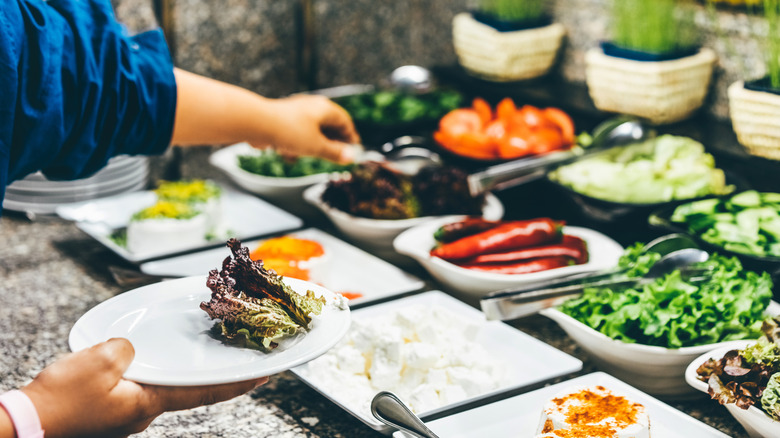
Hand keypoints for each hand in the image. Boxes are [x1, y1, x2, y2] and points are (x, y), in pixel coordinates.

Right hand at [21, 338, 265, 437]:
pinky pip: (136, 387)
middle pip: (186, 388)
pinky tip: (139, 360)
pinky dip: (147, 373)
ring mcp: (126, 414)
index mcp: (149, 403)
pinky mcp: (109, 411)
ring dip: (176, 372)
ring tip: (188, 352)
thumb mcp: (100, 361)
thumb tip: (131, 349)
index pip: (204, 391)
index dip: (237, 383)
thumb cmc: (60, 401)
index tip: (264, 375)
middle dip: (208, 374)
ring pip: (160, 387)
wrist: (25, 426)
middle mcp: (143, 413)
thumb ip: (128, 349)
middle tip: (232, 356)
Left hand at [254, 94, 360, 162]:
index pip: (344, 121)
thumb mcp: (316, 147)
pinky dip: (296, 145)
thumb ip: (334, 153)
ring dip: (312, 146)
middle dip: (332, 143)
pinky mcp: (282, 120)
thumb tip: (351, 158)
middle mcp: (311, 107)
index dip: (350, 137)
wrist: (257, 123)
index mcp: (324, 108)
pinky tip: (290, 157)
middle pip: (328, 126)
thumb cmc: (290, 131)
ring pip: (311, 131)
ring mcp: (296, 113)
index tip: (353, 150)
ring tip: (311, 158)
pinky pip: (295, 134)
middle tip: (337, 156)